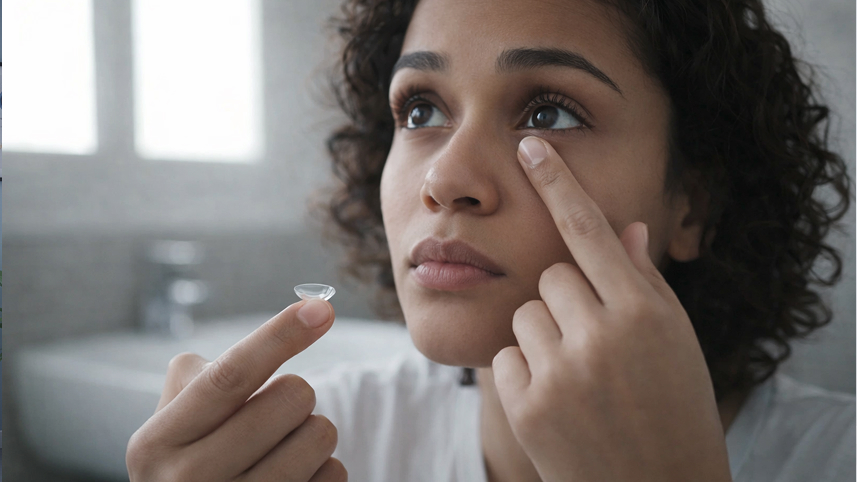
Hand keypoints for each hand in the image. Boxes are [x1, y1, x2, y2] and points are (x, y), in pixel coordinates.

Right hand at [126, 299, 347, 481]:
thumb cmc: (191, 460)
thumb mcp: (175, 420)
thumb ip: (209, 373)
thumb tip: (302, 315)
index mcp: (157, 441)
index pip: (229, 376)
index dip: (278, 336)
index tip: (321, 308)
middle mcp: (188, 481)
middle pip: (291, 398)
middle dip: (294, 394)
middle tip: (272, 415)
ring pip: (320, 434)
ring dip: (311, 432)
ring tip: (280, 449)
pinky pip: (334, 473)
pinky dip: (322, 468)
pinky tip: (292, 479)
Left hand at [492, 137, 731, 481]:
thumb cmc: (674, 410)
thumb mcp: (676, 343)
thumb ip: (645, 284)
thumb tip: (626, 229)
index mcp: (645, 312)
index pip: (591, 231)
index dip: (559, 184)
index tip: (532, 146)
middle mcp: (602, 335)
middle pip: (551, 276)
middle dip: (567, 301)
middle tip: (594, 343)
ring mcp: (562, 372)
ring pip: (526, 315)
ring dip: (544, 336)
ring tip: (579, 376)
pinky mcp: (529, 406)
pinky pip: (508, 357)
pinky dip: (525, 372)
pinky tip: (558, 401)